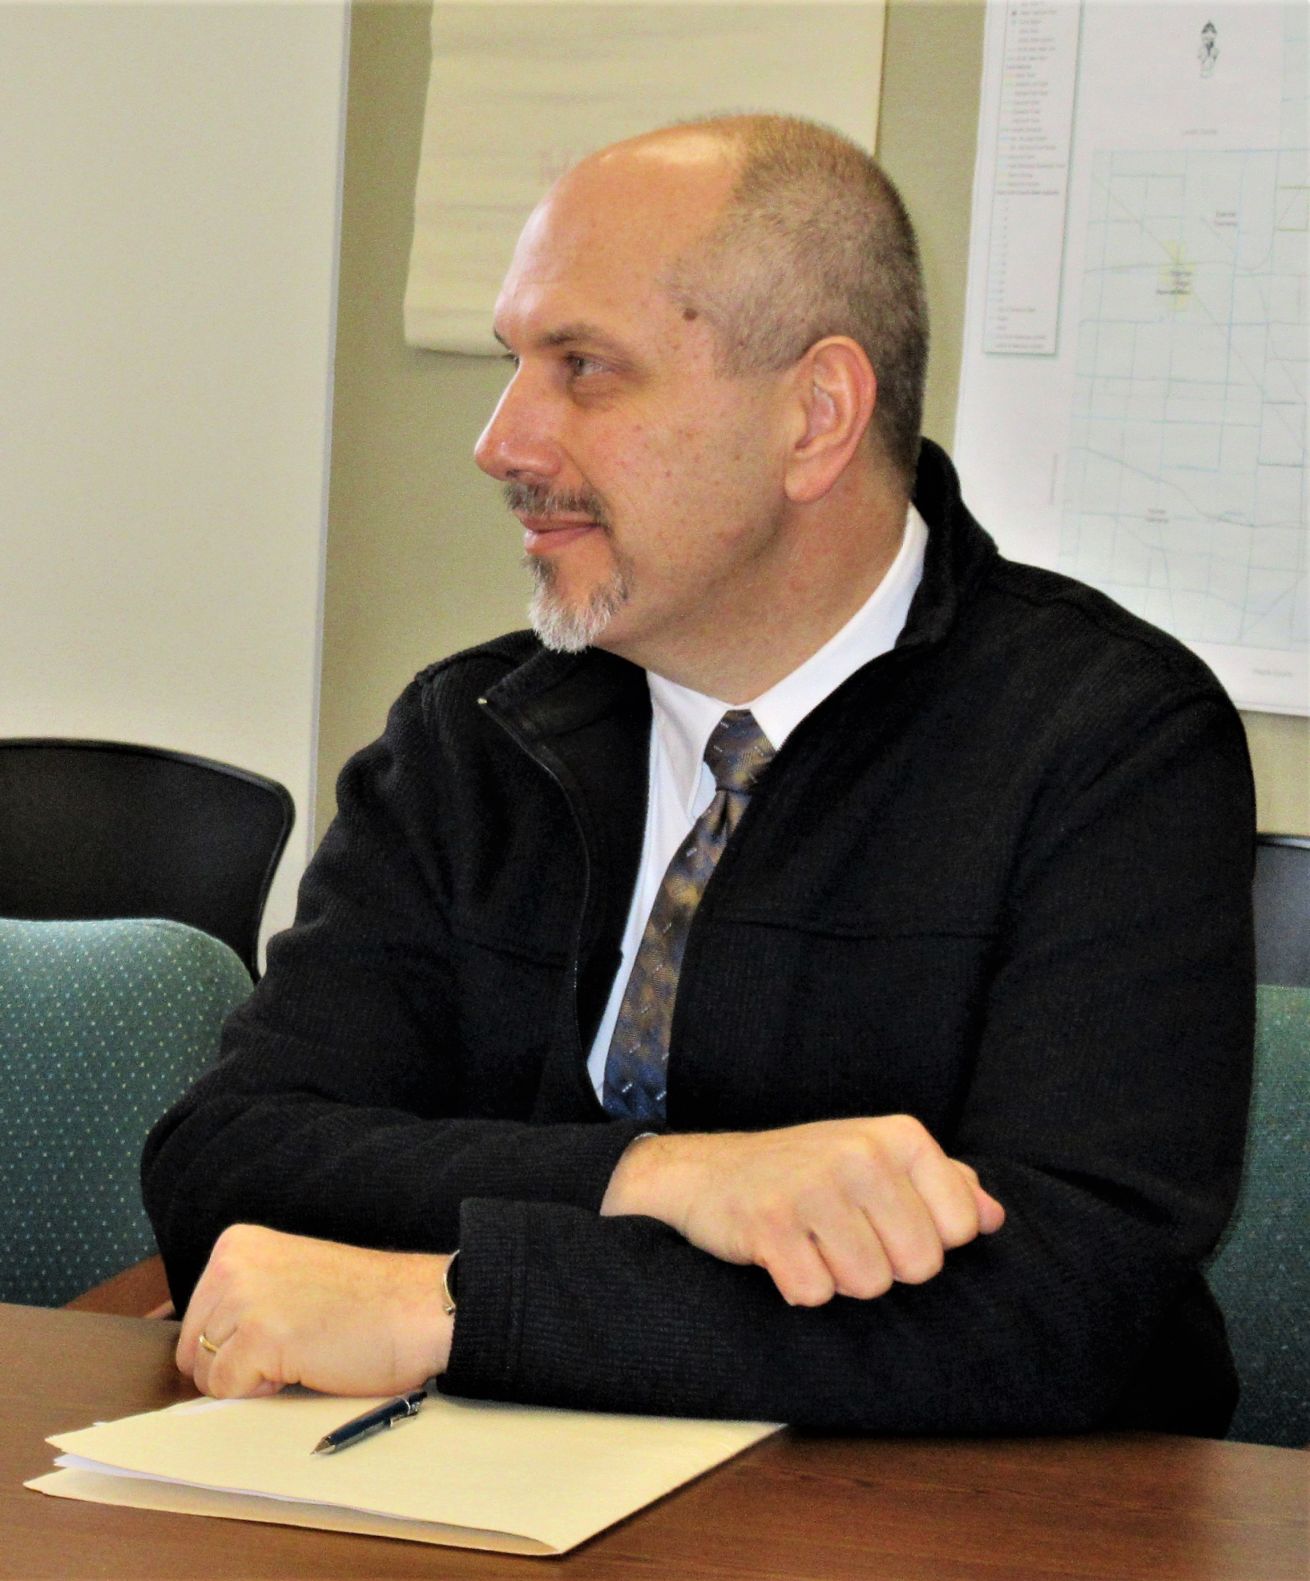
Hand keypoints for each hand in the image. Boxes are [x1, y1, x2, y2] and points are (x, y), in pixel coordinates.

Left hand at [176, 1225, 454, 1398]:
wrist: (419, 1309)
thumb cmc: (365, 1302)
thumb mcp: (287, 1278)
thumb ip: (242, 1298)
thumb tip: (193, 1352)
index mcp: (237, 1244)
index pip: (195, 1316)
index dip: (235, 1339)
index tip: (283, 1325)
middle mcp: (232, 1264)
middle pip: (191, 1346)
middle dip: (235, 1362)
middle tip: (293, 1344)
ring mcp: (243, 1299)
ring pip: (206, 1373)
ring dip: (251, 1377)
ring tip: (300, 1351)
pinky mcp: (257, 1338)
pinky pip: (226, 1391)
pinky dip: (261, 1393)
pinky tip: (302, 1365)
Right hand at [601, 1115, 1003, 1306]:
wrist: (706, 1172)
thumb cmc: (803, 1171)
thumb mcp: (875, 1159)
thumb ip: (941, 1184)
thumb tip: (993, 1217)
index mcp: (897, 1136)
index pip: (959, 1228)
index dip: (923, 1241)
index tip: (883, 1219)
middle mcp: (860, 1153)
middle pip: (918, 1266)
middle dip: (882, 1266)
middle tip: (841, 1234)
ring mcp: (814, 1186)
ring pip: (869, 1284)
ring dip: (838, 1277)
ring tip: (811, 1241)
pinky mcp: (771, 1224)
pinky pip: (815, 1294)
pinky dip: (798, 1286)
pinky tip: (780, 1253)